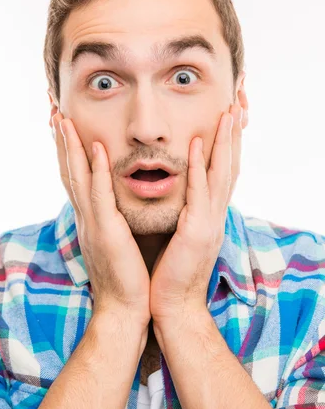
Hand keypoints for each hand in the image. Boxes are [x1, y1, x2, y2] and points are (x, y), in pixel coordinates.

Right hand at [52, 112, 150, 329]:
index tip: (62, 122)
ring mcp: (92, 223)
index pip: (75, 175)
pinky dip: (97, 170)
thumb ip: (112, 217)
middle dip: (60, 139)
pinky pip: (100, 196)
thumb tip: (115, 200)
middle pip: (67, 170)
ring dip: (70, 146)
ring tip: (63, 118)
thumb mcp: (116, 239)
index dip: (67, 148)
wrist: (125, 310)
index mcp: (89, 216)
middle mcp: (85, 215)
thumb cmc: (127, 275)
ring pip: (77, 177)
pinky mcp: (106, 232)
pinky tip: (96, 148)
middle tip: (53, 109)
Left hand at [149, 103, 243, 328]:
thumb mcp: (181, 233)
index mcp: (209, 213)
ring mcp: (209, 222)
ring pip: (221, 173)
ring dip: (225, 141)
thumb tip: (182, 191)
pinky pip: (199, 193)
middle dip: (234, 133)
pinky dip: (200, 167)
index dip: (228, 142)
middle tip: (238, 102)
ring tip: (228, 111)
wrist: (171, 306)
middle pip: (230, 165)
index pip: (222, 170)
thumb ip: (185, 209)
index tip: (229, 115)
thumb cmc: (170, 269)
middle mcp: (215, 213)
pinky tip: (199, 143)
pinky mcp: (196, 233)